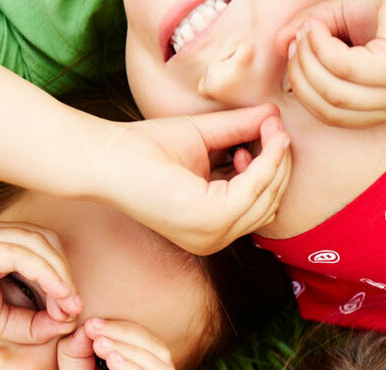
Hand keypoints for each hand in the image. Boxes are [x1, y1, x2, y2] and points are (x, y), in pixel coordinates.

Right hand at [0, 218, 80, 345]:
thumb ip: (32, 323)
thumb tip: (68, 322)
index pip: (43, 248)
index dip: (64, 276)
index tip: (72, 309)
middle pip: (46, 241)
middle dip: (67, 274)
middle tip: (73, 307)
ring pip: (38, 243)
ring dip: (61, 275)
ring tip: (68, 305)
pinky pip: (20, 253)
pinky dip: (46, 274)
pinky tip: (57, 296)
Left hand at [34, 318, 179, 369]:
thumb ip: (80, 356)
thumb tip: (85, 326)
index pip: (151, 353)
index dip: (127, 332)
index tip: (93, 322)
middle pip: (161, 357)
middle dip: (129, 335)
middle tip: (96, 326)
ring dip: (132, 349)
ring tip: (101, 340)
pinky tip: (112, 358)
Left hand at [95, 104, 290, 254]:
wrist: (105, 156)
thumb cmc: (143, 148)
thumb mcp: (205, 137)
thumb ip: (239, 130)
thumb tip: (275, 115)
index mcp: (210, 226)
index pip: (259, 203)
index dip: (273, 168)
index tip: (272, 134)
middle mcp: (213, 238)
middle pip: (270, 203)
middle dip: (280, 164)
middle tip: (277, 129)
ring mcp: (212, 234)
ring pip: (267, 197)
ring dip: (275, 161)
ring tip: (270, 129)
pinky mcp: (210, 220)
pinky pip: (255, 189)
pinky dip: (266, 162)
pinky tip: (263, 139)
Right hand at [273, 0, 385, 127]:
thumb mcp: (339, 23)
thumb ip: (309, 39)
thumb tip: (278, 48)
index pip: (334, 117)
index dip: (304, 89)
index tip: (293, 52)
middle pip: (330, 110)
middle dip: (301, 75)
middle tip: (297, 39)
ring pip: (334, 93)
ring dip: (309, 58)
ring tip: (310, 28)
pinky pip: (344, 69)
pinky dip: (322, 46)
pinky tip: (320, 25)